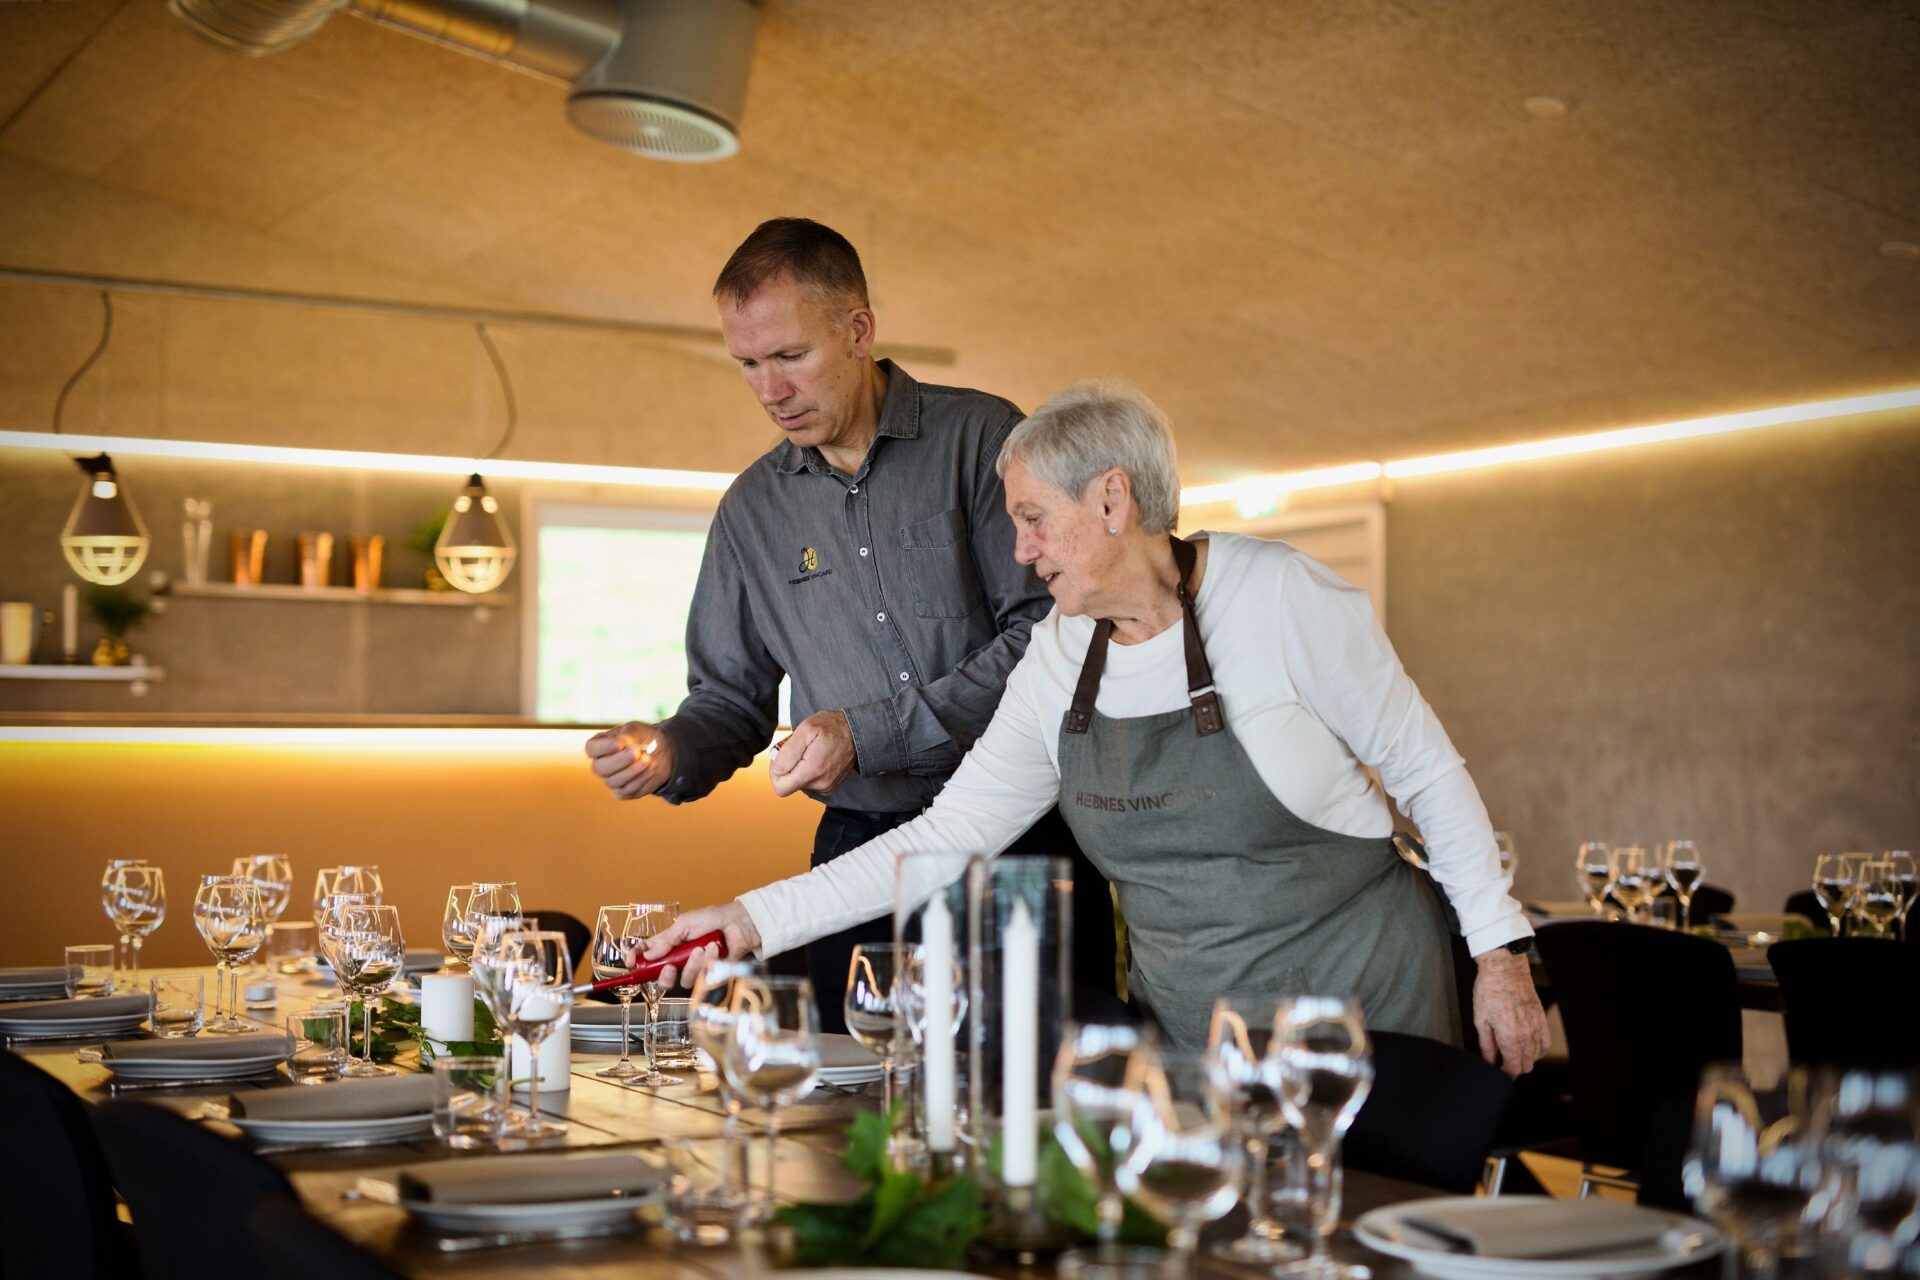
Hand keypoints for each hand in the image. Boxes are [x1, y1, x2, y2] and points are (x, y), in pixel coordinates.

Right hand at [585, 721, 674, 799]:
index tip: (620, 744)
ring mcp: (611, 780)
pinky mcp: (623, 792)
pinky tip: (651, 769)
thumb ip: (627, 735)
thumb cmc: (643, 738)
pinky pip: (627, 790)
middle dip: (620, 761)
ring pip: (613, 781)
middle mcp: (601, 765)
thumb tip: (620, 743)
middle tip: (637, 752)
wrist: (662, 751)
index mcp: (599, 746)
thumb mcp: (636, 730)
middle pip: (600, 768)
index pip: (592, 748)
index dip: (604, 747)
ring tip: (648, 760)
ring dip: (633, 770)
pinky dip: (641, 779)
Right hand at [635, 902, 761, 989]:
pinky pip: (703, 978)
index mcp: (669, 944)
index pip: (646, 955)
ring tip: (702, 948)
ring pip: (684, 980)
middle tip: (670, 966)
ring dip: (692, 964)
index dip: (636, 960)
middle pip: (662, 978)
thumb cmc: (712, 918)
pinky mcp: (710, 974)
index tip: (631, 962)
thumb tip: (647, 956)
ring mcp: (695, 968)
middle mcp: (679, 959)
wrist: (738, 923)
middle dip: (664, 976)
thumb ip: (665, 941)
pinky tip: (714, 948)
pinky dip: (708, 962)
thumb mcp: (684, 924)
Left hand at [769, 710, 856, 797]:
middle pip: (789, 784)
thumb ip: (788, 752)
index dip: (775, 772)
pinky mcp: (829, 786)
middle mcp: (820, 784)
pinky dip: (807, 769)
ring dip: (798, 767)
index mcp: (812, 772)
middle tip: (798, 749)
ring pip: (799, 782)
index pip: (780, 787)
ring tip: (809, 750)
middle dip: (788, 767)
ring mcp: (826, 787)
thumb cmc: (832, 726)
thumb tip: (777, 769)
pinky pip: (809, 781)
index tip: (782, 757)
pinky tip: (815, 756)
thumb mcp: (805, 730)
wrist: (858, 731)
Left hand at [1471, 946, 1551, 1076]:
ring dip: (1525, 1059)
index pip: (1514, 1067)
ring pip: (1536, 1056)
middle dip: (1514, 1067)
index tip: (1498, 1071)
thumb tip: (1489, 1060)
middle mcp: (1526, 1034)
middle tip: (1502, 1060)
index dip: (1505, 1074)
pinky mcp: (1541, 1019)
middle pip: (1527, 1065)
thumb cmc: (1489, 990)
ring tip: (1511, 1051)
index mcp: (1509, 1035)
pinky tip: (1527, 1046)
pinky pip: (1545, 1043)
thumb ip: (1486, 1044)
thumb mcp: (1480, 1019)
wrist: (1504, 969)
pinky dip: (1538, 1050)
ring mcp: (1536, 1026)